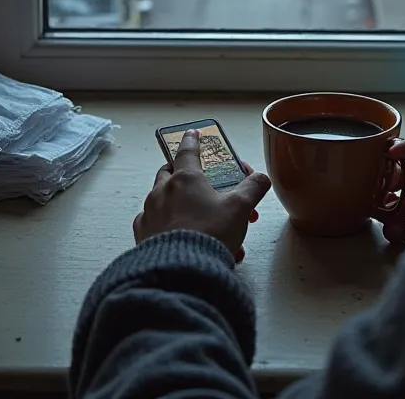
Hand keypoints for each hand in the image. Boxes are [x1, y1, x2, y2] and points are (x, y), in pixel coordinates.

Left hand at [133, 130, 270, 259]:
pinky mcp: (142, 234)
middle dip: (183, 175)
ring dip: (180, 206)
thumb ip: (252, 189)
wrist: (181, 271)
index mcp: (185, 178)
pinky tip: (180, 237)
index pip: (187, 150)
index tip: (192, 133)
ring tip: (202, 225)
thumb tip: (262, 178)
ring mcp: (150, 212)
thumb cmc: (210, 234)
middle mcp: (163, 191)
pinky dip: (167, 226)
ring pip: (163, 200)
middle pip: (170, 173)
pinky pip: (154, 223)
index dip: (192, 140)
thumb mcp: (239, 208)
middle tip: (199, 184)